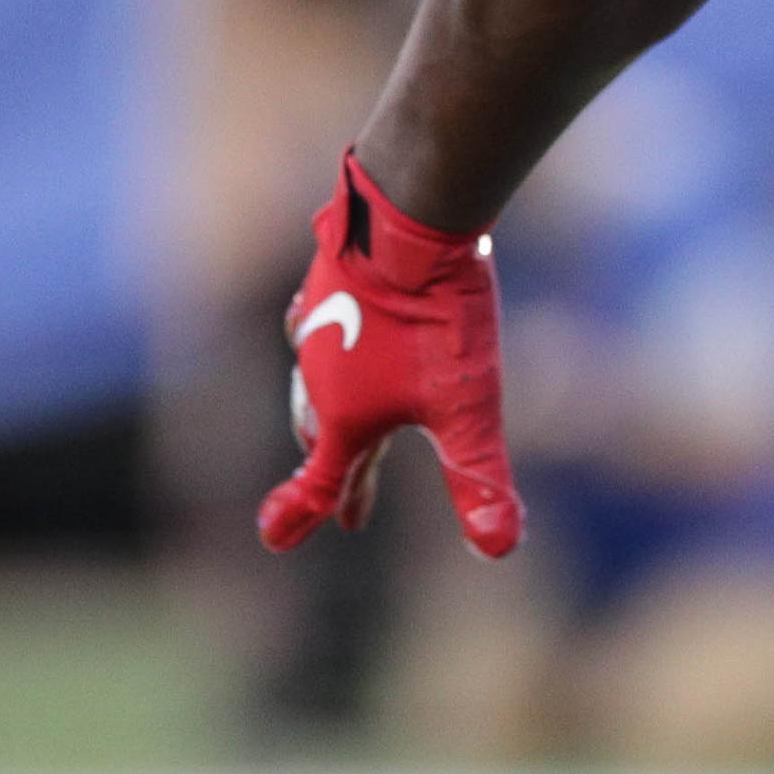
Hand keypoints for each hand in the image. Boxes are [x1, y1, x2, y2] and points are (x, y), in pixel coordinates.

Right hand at [259, 150, 521, 556]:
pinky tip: (329, 329)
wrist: (409, 223)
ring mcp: (319, 324)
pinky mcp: (330, 280)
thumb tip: (497, 549)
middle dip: (335, 472)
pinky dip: (324, 345)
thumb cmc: (437, 322)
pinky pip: (318, 323)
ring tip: (333, 424)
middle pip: (320, 436)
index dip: (304, 515)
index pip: (321, 483)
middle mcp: (319, 377)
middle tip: (346, 501)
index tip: (276, 541)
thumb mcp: (469, 409)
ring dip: (325, 411)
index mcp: (344, 420)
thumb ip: (478, 479)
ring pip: (315, 380)